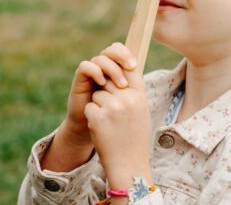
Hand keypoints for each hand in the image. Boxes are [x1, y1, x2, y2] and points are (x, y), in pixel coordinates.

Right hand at [64, 42, 136, 144]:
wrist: (96, 132)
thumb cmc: (116, 119)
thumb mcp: (128, 102)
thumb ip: (133, 87)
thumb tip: (142, 75)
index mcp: (116, 70)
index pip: (121, 51)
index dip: (127, 54)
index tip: (134, 66)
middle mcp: (103, 68)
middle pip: (111, 50)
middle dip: (121, 56)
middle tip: (130, 67)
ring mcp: (91, 73)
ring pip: (100, 58)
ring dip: (112, 68)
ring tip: (120, 84)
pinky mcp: (80, 80)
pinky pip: (85, 66)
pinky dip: (94, 71)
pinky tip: (102, 82)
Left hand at [83, 46, 151, 188]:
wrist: (128, 165)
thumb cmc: (134, 138)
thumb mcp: (141, 112)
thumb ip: (132, 92)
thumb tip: (122, 71)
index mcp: (139, 96)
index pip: (129, 67)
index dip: (119, 64)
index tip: (114, 68)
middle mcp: (127, 99)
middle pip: (108, 81)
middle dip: (106, 93)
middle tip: (114, 113)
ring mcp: (112, 107)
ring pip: (97, 94)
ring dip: (98, 107)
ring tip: (109, 124)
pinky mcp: (98, 116)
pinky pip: (89, 107)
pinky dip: (92, 118)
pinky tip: (102, 130)